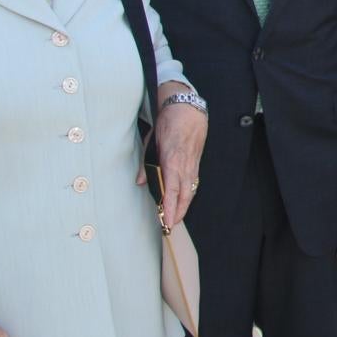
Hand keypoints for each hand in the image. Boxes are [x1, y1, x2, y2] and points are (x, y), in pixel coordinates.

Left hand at [141, 83, 206, 226]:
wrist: (189, 109)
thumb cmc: (170, 122)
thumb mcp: (152, 140)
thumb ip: (147, 163)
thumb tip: (141, 181)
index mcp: (172, 160)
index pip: (171, 190)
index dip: (170, 208)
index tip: (168, 221)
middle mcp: (185, 165)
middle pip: (184, 195)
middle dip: (178, 212)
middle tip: (171, 226)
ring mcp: (192, 164)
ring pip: (190, 190)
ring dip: (184, 205)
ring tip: (176, 218)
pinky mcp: (195, 162)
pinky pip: (193, 183)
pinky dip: (188, 194)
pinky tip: (184, 200)